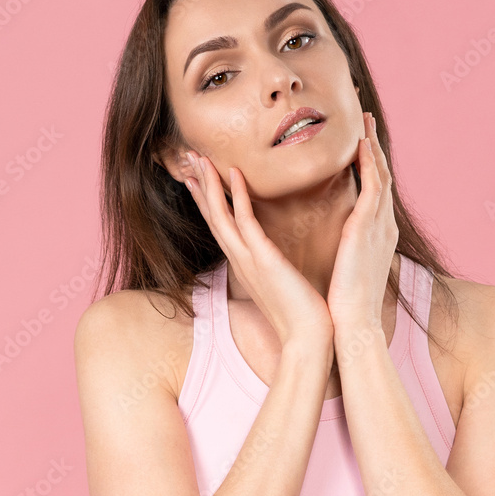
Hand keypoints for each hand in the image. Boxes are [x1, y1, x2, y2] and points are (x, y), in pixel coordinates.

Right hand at [182, 151, 333, 349]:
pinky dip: (237, 196)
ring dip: (208, 184)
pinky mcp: (263, 259)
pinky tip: (233, 173)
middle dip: (198, 186)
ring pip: (221, 214)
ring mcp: (248, 259)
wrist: (308, 338)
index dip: (206, 199)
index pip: (221, 225)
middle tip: (186, 157)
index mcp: (245, 264)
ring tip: (197, 157)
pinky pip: (245, 221)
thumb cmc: (301, 314)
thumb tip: (278, 257)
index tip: (195, 176)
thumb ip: (275, 266)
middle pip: (212, 216)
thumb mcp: (282, 283)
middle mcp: (240, 259)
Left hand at [326, 112, 399, 335]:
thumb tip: (337, 246)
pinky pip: (371, 186)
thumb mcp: (349, 270)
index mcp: (378, 235)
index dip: (370, 163)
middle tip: (365, 119)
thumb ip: (346, 251)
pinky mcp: (367, 228)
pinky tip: (360, 144)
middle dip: (374, 145)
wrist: (354, 324)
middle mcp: (384, 225)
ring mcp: (380, 225)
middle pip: (382, 175)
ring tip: (363, 121)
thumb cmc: (346, 305)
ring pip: (379, 174)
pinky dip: (367, 163)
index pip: (375, 190)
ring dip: (371, 145)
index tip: (361, 142)